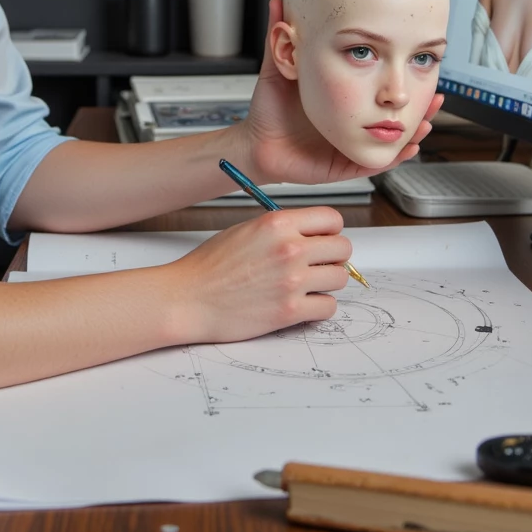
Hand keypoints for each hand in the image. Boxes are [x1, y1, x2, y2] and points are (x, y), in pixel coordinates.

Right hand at [162, 207, 350, 343]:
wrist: (188, 299)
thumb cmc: (210, 266)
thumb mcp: (246, 230)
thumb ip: (281, 229)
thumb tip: (313, 236)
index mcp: (278, 223)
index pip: (332, 219)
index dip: (330, 231)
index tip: (323, 240)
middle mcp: (289, 249)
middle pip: (343, 249)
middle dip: (333, 257)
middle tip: (317, 265)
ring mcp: (292, 281)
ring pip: (340, 279)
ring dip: (326, 283)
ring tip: (306, 286)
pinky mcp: (290, 311)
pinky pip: (328, 307)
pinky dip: (318, 307)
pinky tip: (300, 304)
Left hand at [227, 0, 442, 185]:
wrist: (255, 144)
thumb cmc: (269, 111)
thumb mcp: (279, 71)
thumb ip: (282, 41)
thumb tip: (279, 5)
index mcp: (344, 100)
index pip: (380, 91)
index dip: (400, 79)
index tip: (416, 65)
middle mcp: (352, 122)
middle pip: (393, 115)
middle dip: (418, 107)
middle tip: (435, 96)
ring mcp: (351, 144)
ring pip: (391, 140)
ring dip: (412, 131)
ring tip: (426, 120)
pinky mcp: (344, 164)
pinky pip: (375, 163)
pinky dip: (393, 157)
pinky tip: (407, 148)